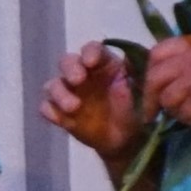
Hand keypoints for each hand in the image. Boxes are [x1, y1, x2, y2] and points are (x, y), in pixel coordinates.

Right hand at [41, 42, 146, 162]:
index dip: (89, 52)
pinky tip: (60, 118)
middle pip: (67, 61)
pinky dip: (50, 111)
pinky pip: (46, 108)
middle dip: (69, 68)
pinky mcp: (59, 113)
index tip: (92, 62)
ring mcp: (69, 93)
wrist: (127, 140)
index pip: (92, 49)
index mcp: (103, 64)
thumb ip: (140, 74)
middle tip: (78, 80)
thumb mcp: (144, 91)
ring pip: (53, 85)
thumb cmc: (136, 110)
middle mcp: (82, 74)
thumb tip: (134, 56)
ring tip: (74, 107)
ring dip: (59, 93)